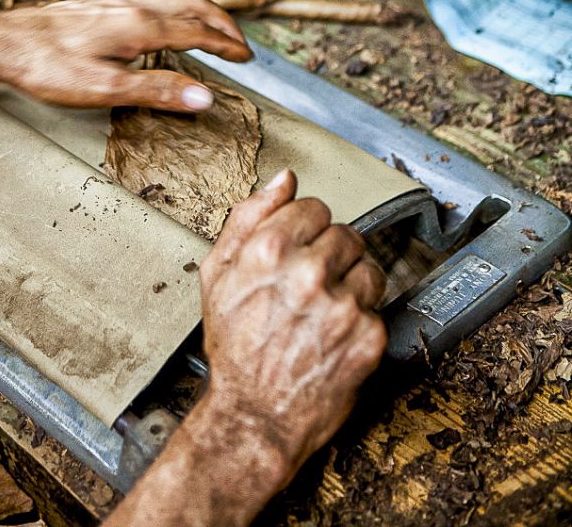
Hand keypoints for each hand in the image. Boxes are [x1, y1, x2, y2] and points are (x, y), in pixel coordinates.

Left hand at [0, 0, 251, 111]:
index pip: (197, 31)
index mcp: (140, 25)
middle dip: (222, 22)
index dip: (225, 45)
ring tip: (215, 26)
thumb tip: (205, 97)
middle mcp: (133, 5)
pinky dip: (179, 4)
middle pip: (192, 5)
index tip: (246, 57)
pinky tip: (168, 15)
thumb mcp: (104, 88)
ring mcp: (117, 0)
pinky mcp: (103, 3)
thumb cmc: (49, 67)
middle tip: (241, 44)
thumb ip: (157, 90)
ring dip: (202, 9)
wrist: (6, 41)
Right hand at [198, 169, 386, 490]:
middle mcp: (309, 273)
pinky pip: (378, 308)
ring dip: (351, 284)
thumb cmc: (233, 347)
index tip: (298, 252)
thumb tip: (283, 179)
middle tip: (310, 286)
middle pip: (346, 234)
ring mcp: (342, 306)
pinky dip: (361, 320)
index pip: (315, 207)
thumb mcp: (218, 273)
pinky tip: (334, 336)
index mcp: (270, 249)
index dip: (305, 231)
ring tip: (325, 310)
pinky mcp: (369, 336)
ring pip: (369, 268)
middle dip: (331, 256)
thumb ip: (248, 216)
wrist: (253, 416)